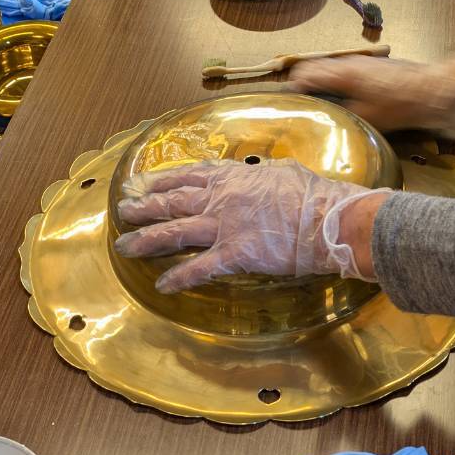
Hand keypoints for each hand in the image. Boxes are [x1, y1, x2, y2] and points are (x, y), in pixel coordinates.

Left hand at [114, 160, 384, 292]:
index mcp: (233, 176)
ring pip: (175, 231)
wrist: (331, 219)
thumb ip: (262, 171)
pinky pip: (199, 268)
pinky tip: (161, 285)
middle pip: (172, 202)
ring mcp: (225, 226)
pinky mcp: (235, 254)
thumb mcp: (284, 171)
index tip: (142, 183)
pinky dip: (178, 277)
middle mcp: (221, 198)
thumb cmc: (315, 195)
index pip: (188, 175)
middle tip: (123, 211)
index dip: (161, 180)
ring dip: (147, 240)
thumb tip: (260, 169)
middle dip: (143, 207)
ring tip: (125, 246)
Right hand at [288, 50, 454, 131]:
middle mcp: (349, 63)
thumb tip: (319, 117)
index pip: (303, 73)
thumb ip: (339, 114)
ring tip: (326, 111)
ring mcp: (363, 63)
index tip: (292, 107)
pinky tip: (349, 106)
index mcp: (342, 72)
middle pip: (315, 70)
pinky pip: (348, 74)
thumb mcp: (367, 117)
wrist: (438, 88)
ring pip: (332, 72)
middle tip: (306, 112)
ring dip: (325, 87)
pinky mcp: (375, 67)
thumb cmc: (402, 105)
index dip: (294, 90)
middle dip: (307, 88)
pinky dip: (341, 86)